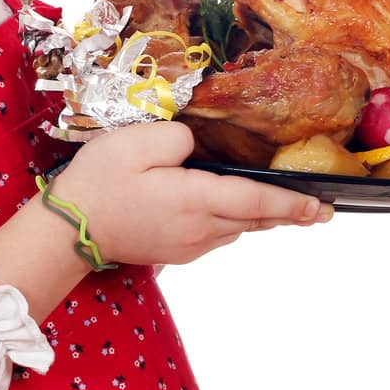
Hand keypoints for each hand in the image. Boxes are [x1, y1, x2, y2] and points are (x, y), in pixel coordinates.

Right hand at [46, 121, 331, 267]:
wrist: (68, 229)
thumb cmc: (100, 182)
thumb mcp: (137, 141)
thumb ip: (179, 138)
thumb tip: (196, 147)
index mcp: (196, 200)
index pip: (257, 201)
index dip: (293, 203)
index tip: (321, 206)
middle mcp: (199, 229)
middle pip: (254, 221)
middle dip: (288, 214)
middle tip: (320, 210)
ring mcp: (187, 245)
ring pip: (236, 231)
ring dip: (261, 219)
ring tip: (285, 208)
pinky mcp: (174, 252)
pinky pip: (216, 236)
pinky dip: (234, 223)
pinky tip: (235, 212)